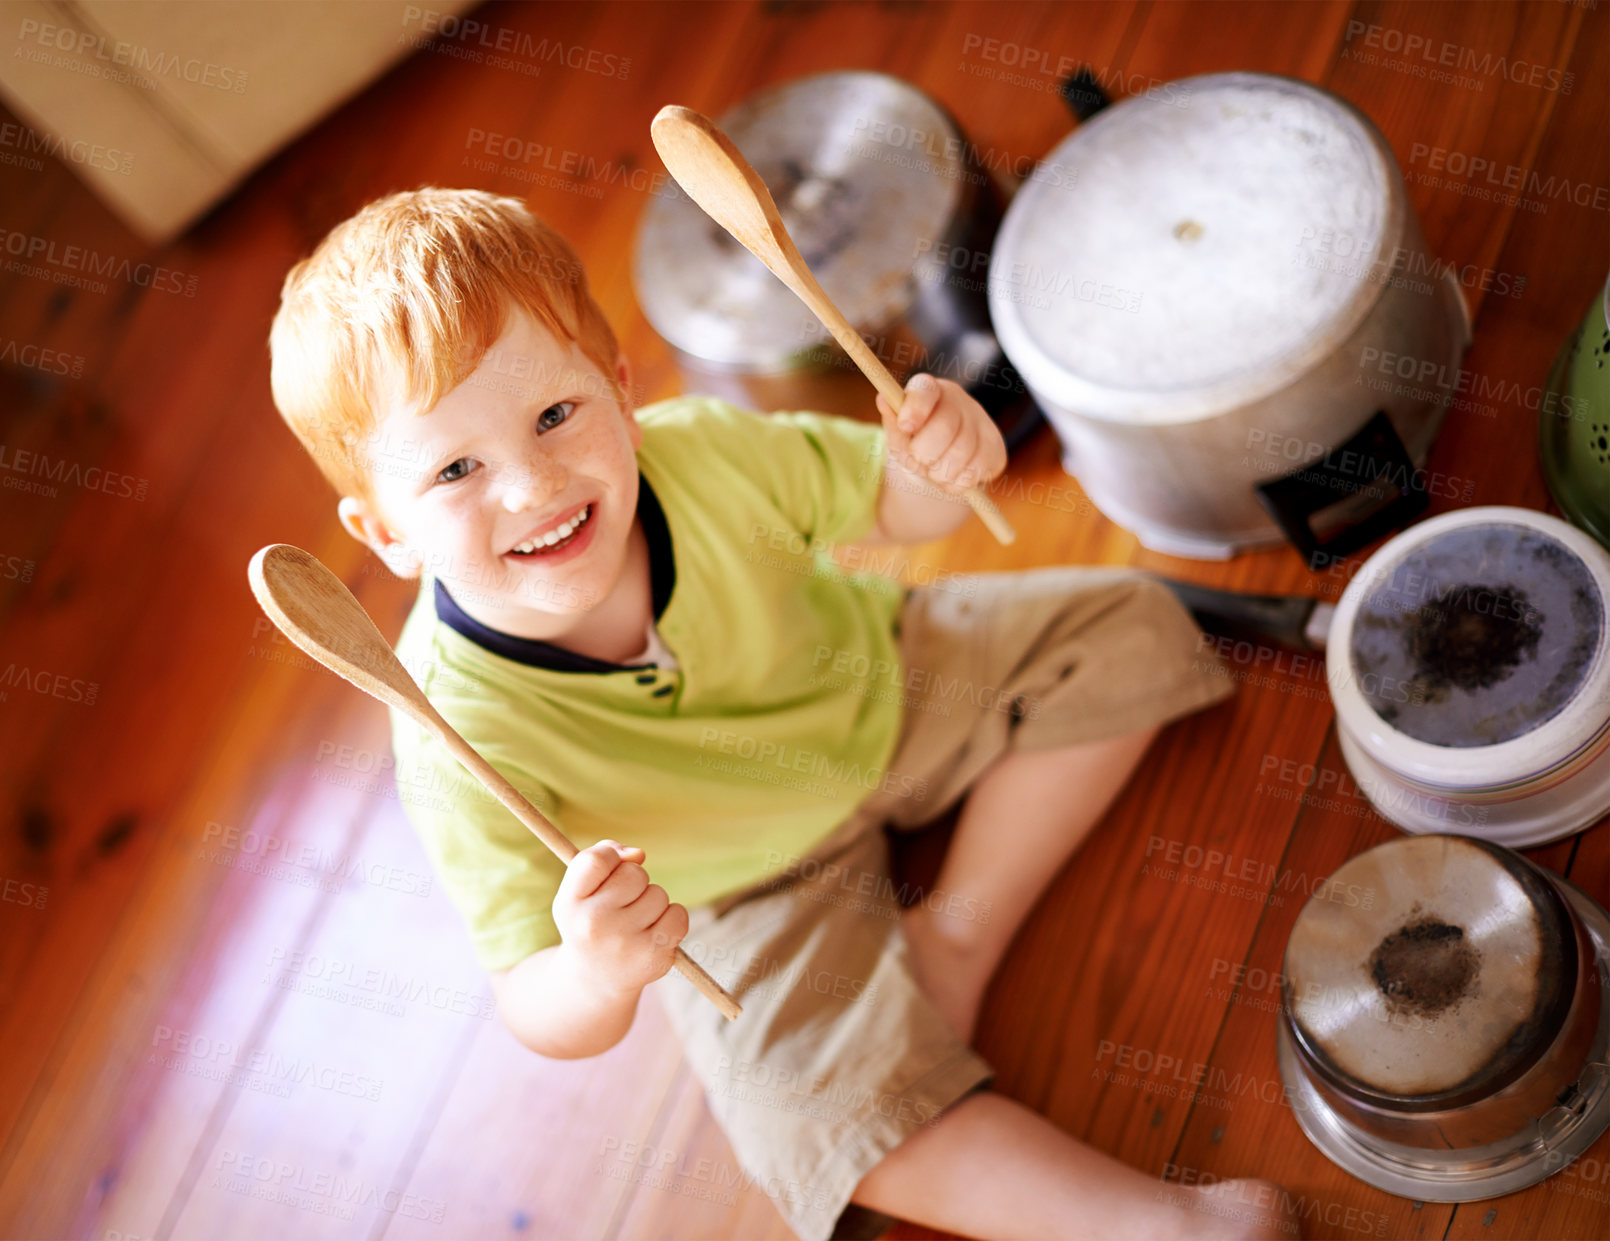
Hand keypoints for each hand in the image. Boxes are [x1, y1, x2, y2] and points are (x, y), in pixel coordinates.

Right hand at [553, 840, 688, 996]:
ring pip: (658, 893)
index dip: (611, 856)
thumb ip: (600, 857)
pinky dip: (671, 918)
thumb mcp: (579, 891)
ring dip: (652, 902)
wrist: (595, 979)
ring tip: (634, 923)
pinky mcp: (654, 957)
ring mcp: (625, 942)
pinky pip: (678, 914)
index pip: (596, 860)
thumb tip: (638, 854)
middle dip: (634, 881)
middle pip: (634, 873)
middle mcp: (594, 924)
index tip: (612, 867)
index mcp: (569, 904)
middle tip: (621, 904)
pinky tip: (653, 933)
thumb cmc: (590, 921)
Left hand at [876, 373, 1006, 495]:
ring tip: (934, 470)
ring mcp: (981, 422)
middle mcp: (958, 400)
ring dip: (939, 472)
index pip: (925, 390)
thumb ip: (892, 421)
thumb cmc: (915, 443)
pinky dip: (957, 482)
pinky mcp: (996, 447)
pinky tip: (952, 475)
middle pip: (944, 426)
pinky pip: (975, 470)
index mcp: (929, 390)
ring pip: (961, 453)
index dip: (916, 407)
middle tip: (919, 460)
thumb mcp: (898, 436)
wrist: (941, 462)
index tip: (905, 425)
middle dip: (925, 453)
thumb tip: (883, 399)